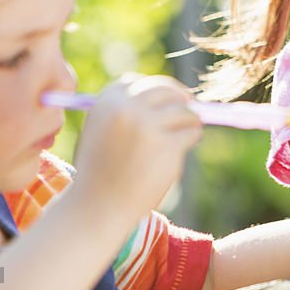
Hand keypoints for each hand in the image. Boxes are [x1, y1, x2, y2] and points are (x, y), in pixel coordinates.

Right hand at [69, 74, 200, 222]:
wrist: (98, 207)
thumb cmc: (100, 172)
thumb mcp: (100, 132)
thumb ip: (124, 110)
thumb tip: (168, 94)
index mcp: (107, 102)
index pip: (138, 82)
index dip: (155, 90)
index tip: (167, 98)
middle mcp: (127, 108)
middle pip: (166, 90)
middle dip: (181, 98)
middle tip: (191, 108)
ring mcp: (148, 125)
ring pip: (184, 111)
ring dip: (190, 122)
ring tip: (183, 137)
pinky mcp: (167, 144)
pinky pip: (191, 133)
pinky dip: (191, 140)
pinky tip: (178, 153)